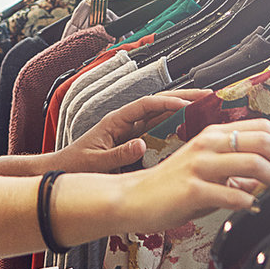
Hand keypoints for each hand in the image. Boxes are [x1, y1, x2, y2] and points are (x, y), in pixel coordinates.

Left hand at [54, 90, 206, 173]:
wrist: (63, 172)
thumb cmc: (74, 165)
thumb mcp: (96, 162)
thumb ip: (118, 154)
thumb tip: (140, 145)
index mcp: (115, 120)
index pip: (145, 105)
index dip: (166, 102)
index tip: (185, 104)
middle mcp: (126, 122)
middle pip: (159, 105)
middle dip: (183, 98)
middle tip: (207, 96)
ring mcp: (132, 132)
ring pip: (162, 117)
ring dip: (183, 111)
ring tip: (206, 108)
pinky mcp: (136, 143)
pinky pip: (159, 133)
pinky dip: (176, 129)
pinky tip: (192, 131)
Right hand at [111, 119, 269, 235]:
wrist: (133, 199)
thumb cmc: (172, 187)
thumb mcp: (208, 172)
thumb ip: (238, 172)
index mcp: (213, 135)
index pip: (262, 127)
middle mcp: (208, 144)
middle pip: (261, 140)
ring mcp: (200, 165)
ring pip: (251, 163)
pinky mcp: (192, 189)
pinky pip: (230, 193)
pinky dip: (249, 201)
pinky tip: (255, 208)